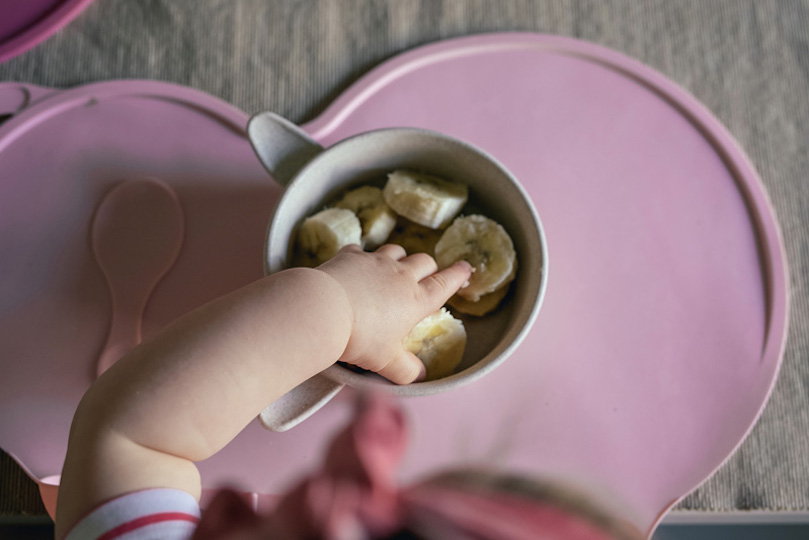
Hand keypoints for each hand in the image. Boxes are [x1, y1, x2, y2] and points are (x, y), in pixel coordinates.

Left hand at [318, 244, 470, 383]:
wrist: (324, 310)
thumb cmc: (360, 339)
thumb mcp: (385, 362)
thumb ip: (406, 370)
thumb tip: (419, 376)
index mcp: (415, 300)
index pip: (444, 284)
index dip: (457, 275)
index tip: (465, 268)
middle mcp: (400, 276)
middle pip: (424, 261)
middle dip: (428, 267)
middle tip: (425, 276)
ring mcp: (375, 262)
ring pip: (396, 250)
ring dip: (399, 258)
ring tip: (393, 268)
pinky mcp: (351, 256)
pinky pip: (361, 250)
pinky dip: (362, 258)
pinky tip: (356, 266)